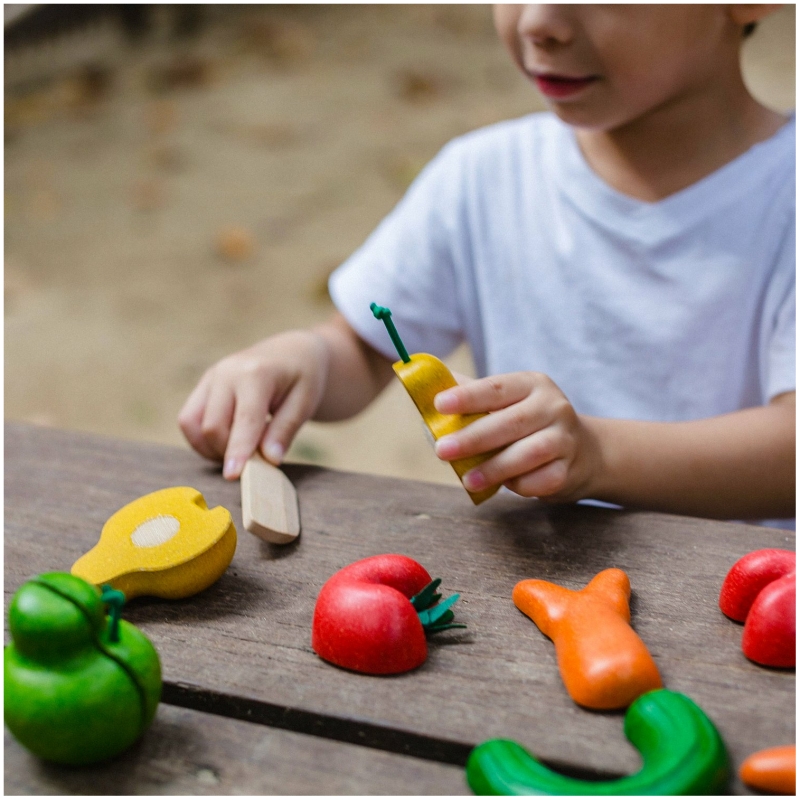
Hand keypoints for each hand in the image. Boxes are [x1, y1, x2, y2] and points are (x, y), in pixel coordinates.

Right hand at [178, 330, 329, 478]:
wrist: (292, 352)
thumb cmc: (303, 378)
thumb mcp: (306, 402)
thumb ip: (286, 430)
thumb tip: (269, 460)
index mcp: (257, 374)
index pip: (244, 419)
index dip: (238, 450)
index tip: (234, 476)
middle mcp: (227, 373)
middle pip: (212, 425)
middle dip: (228, 452)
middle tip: (255, 461)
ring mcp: (211, 377)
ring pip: (191, 423)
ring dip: (209, 447)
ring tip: (239, 451)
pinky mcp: (203, 385)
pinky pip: (188, 419)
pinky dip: (201, 439)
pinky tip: (227, 442)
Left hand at [432, 372, 600, 501]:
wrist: (584, 452)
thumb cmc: (528, 424)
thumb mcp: (507, 402)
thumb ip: (471, 398)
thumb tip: (426, 392)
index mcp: (531, 384)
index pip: (496, 388)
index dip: (467, 397)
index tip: (440, 405)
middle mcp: (553, 406)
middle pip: (511, 422)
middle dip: (472, 438)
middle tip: (442, 450)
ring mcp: (565, 438)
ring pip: (528, 453)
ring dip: (493, 468)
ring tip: (467, 480)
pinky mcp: (569, 469)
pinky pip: (541, 480)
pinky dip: (519, 485)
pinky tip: (505, 486)